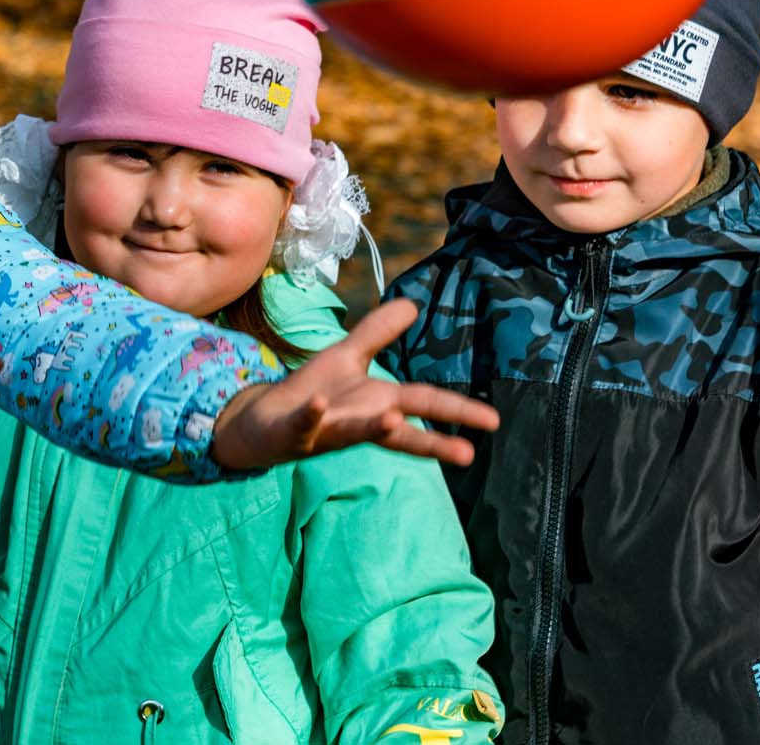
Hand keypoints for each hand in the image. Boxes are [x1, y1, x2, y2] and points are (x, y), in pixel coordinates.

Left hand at [211, 298, 498, 470]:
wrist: (265, 420)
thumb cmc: (314, 392)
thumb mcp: (348, 356)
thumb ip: (377, 332)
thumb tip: (412, 305)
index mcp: (376, 403)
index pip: (422, 403)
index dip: (457, 410)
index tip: (494, 421)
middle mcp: (358, 420)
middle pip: (400, 430)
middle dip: (433, 440)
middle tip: (469, 454)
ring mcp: (328, 429)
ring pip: (355, 431)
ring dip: (374, 427)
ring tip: (394, 422)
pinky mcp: (295, 430)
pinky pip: (305, 424)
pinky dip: (313, 416)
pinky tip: (320, 405)